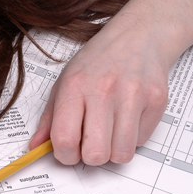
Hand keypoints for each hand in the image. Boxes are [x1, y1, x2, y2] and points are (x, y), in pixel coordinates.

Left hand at [29, 20, 170, 165]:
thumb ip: (49, 119)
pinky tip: (127, 118)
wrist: (138, 36)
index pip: (64, 139)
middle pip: (95, 154)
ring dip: (113, 150)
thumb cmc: (98, 61)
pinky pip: (140, 142)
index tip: (68, 151)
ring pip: (121, 154)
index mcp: (74, 86)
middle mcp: (103, 90)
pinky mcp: (156, 101)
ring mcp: (133, 96)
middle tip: (90, 142)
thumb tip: (36, 147)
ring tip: (109, 131)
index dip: (65, 155)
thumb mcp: (64, 82)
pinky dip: (132, 138)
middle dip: (90, 156)